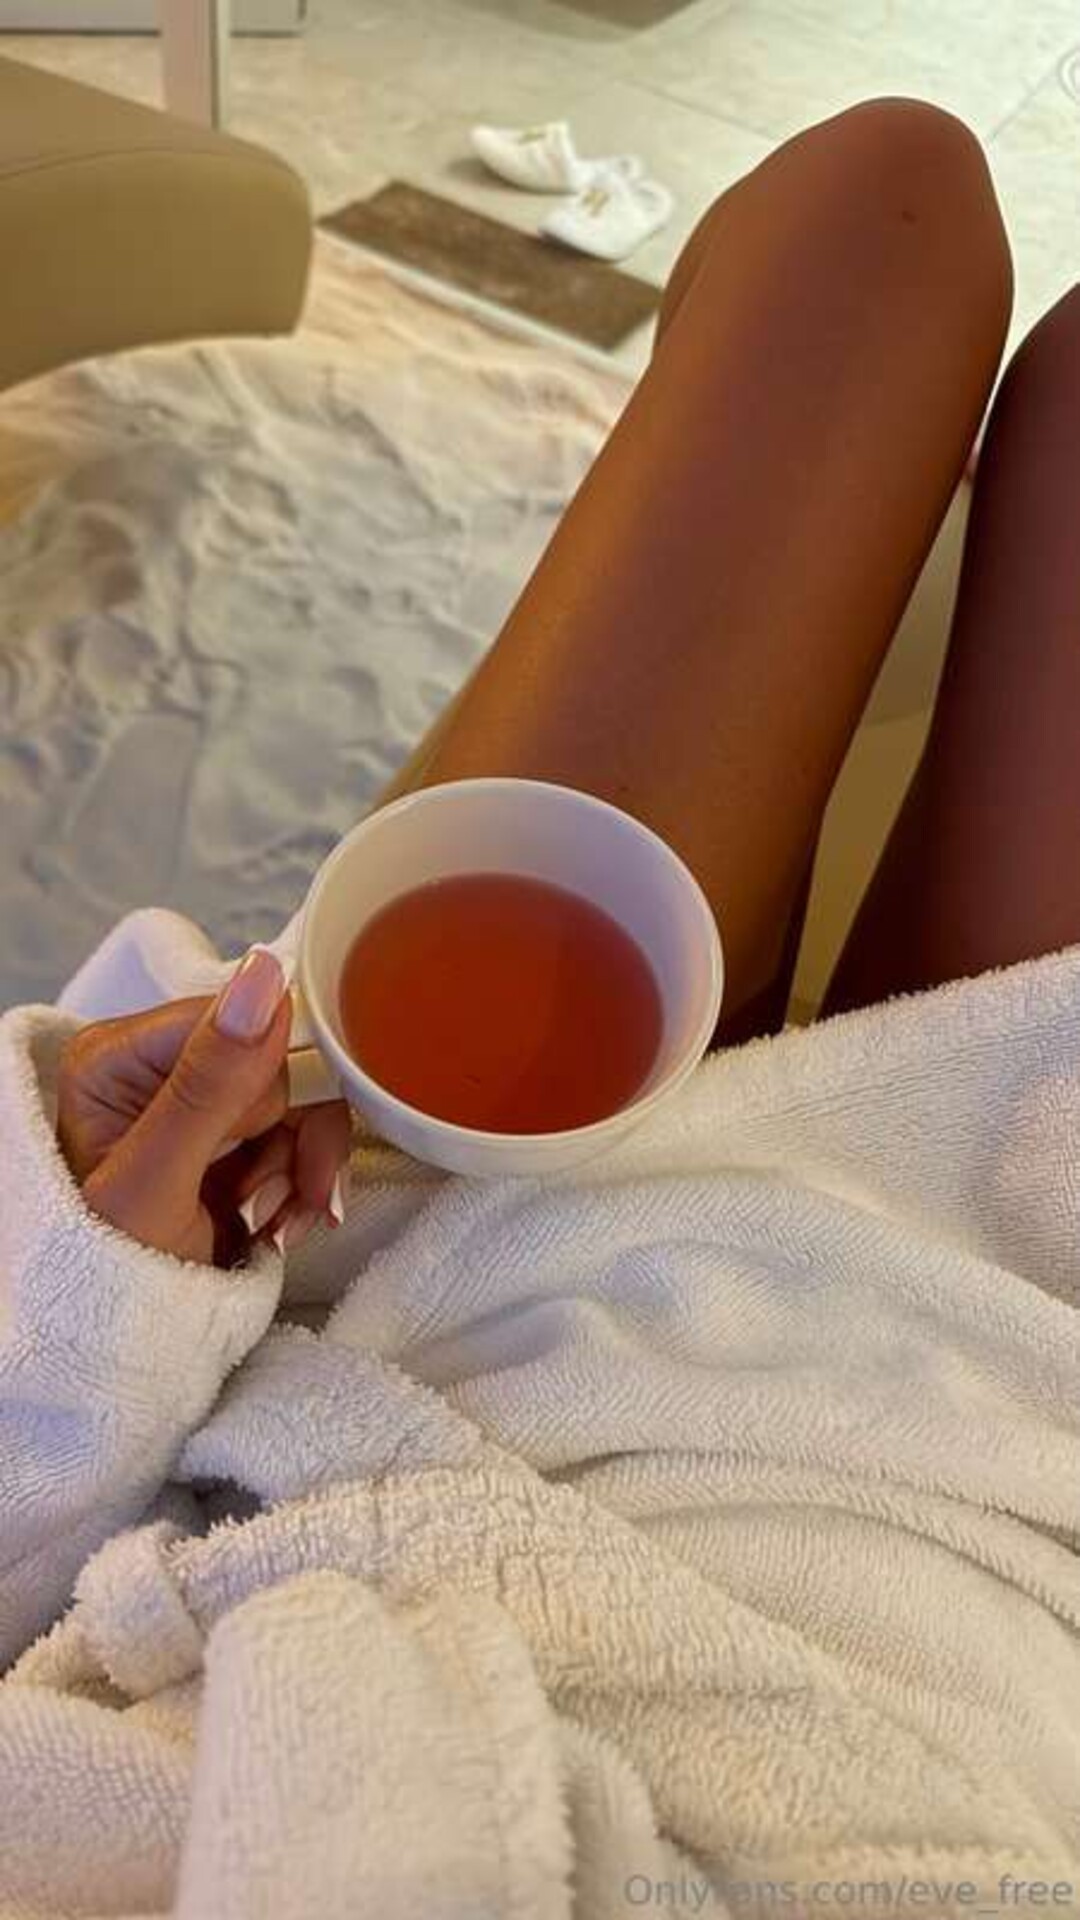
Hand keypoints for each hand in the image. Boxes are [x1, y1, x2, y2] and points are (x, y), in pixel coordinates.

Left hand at [56, 949, 351, 1265]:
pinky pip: (303, 1137)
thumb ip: (211, 1082)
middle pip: (278, 1064)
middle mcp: (157, 1070)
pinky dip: (305, 1187)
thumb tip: (264, 976)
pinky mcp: (233, 1144)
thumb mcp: (158, 1180)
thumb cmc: (111, 1274)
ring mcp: (198, 1108)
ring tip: (273, 1225)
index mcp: (119, 1056)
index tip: (270, 1150)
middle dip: (290, 1141)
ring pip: (301, 1102)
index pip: (236, 1023)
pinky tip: (279, 1226)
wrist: (127, 1352)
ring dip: (303, 1172)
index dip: (269, 1086)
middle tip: (266, 1203)